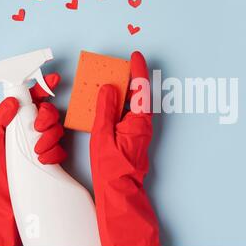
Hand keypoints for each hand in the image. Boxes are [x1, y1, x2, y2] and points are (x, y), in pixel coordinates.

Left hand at [0, 73, 65, 245]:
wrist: (3, 192)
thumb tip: (12, 102)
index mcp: (19, 118)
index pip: (34, 97)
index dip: (45, 86)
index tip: (54, 79)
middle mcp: (34, 127)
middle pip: (51, 111)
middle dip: (48, 117)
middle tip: (39, 128)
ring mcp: (45, 140)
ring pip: (58, 129)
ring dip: (49, 139)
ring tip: (37, 151)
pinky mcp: (53, 155)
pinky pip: (62, 148)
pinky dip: (54, 154)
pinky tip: (44, 160)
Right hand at [90, 51, 159, 245]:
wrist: (119, 190)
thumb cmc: (112, 167)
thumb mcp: (103, 134)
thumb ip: (106, 109)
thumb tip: (108, 88)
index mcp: (139, 121)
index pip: (141, 89)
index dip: (138, 70)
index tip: (136, 55)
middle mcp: (142, 124)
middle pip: (138, 95)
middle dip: (129, 79)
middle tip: (118, 66)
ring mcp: (138, 130)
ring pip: (132, 105)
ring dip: (123, 92)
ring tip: (109, 81)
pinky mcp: (133, 136)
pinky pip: (127, 115)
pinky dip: (118, 106)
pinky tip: (106, 104)